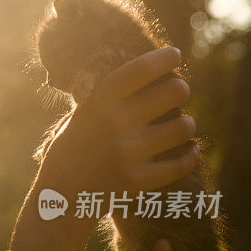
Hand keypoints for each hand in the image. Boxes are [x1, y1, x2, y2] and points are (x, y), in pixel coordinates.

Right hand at [39, 47, 197, 193]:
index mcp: (97, 103)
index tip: (174, 54)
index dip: (164, 58)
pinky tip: (189, 151)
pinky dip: (190, 156)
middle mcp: (114, 124)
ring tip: (182, 126)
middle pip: (173, 91)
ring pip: (184, 127)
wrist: (60, 196)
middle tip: (177, 93)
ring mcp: (127, 153)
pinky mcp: (137, 180)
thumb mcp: (80, 116)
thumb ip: (106, 97)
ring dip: (186, 124)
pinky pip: (182, 163)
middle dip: (180, 89)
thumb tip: (147, 71)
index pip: (141, 69)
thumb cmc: (72, 149)